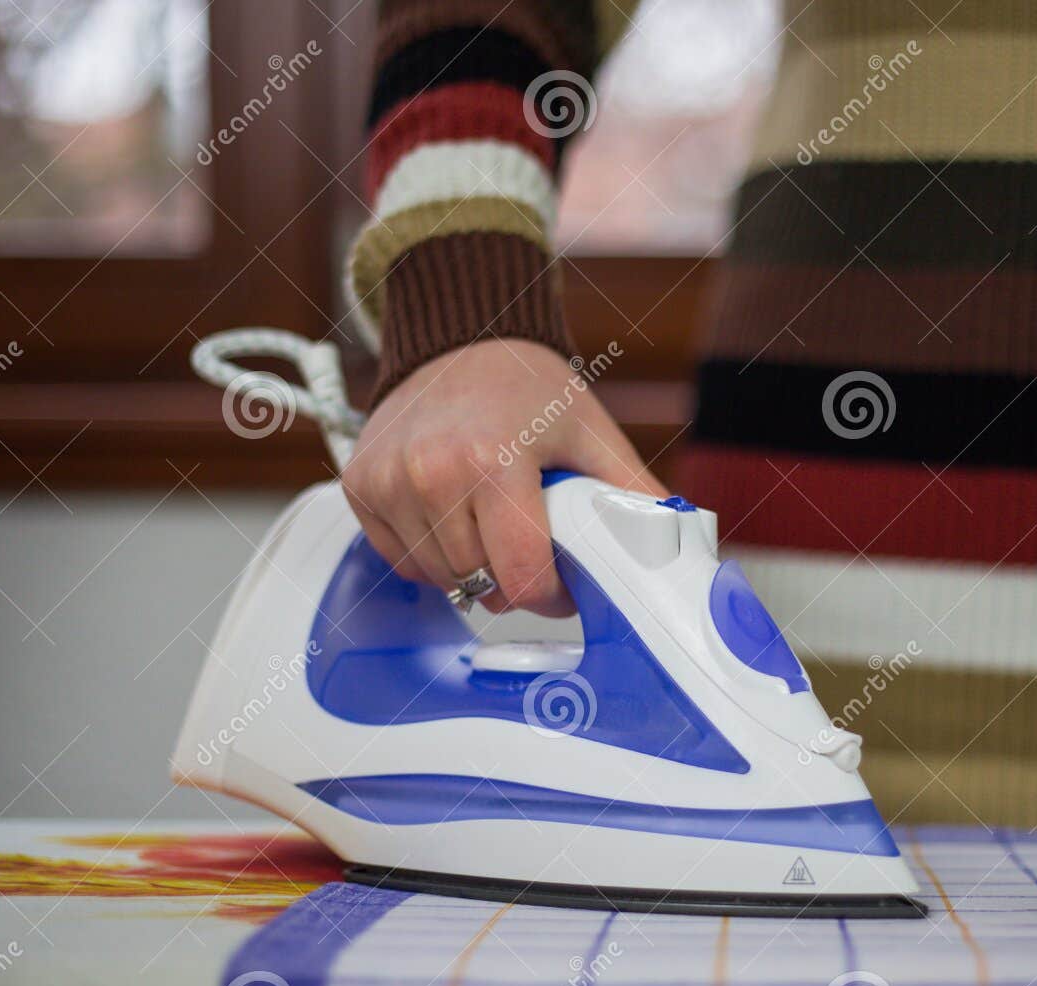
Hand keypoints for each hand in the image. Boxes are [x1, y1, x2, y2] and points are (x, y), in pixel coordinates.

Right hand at [342, 338, 665, 615]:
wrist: (459, 338)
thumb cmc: (528, 388)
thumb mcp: (592, 434)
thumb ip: (634, 493)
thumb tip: (675, 542)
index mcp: (495, 461)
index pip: (521, 577)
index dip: (551, 595)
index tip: (563, 581)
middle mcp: (433, 473)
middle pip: (481, 584)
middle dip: (514, 580)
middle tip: (532, 545)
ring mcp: (391, 481)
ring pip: (439, 579)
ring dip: (472, 570)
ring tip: (492, 524)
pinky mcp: (361, 486)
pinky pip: (401, 560)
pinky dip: (430, 555)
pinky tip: (453, 517)